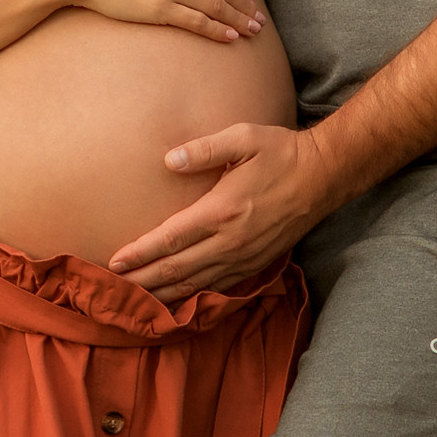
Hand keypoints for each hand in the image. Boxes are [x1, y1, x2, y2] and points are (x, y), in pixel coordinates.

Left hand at [106, 123, 333, 301]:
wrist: (323, 177)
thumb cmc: (281, 152)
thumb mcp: (244, 138)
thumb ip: (205, 148)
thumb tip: (170, 160)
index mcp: (222, 211)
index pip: (170, 239)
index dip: (140, 253)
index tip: (114, 262)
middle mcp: (231, 241)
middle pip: (177, 269)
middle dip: (143, 280)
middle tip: (113, 287)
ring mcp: (244, 257)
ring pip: (196, 284)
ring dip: (164, 293)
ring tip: (137, 298)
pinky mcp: (256, 265)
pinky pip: (217, 286)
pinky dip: (193, 294)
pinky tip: (177, 296)